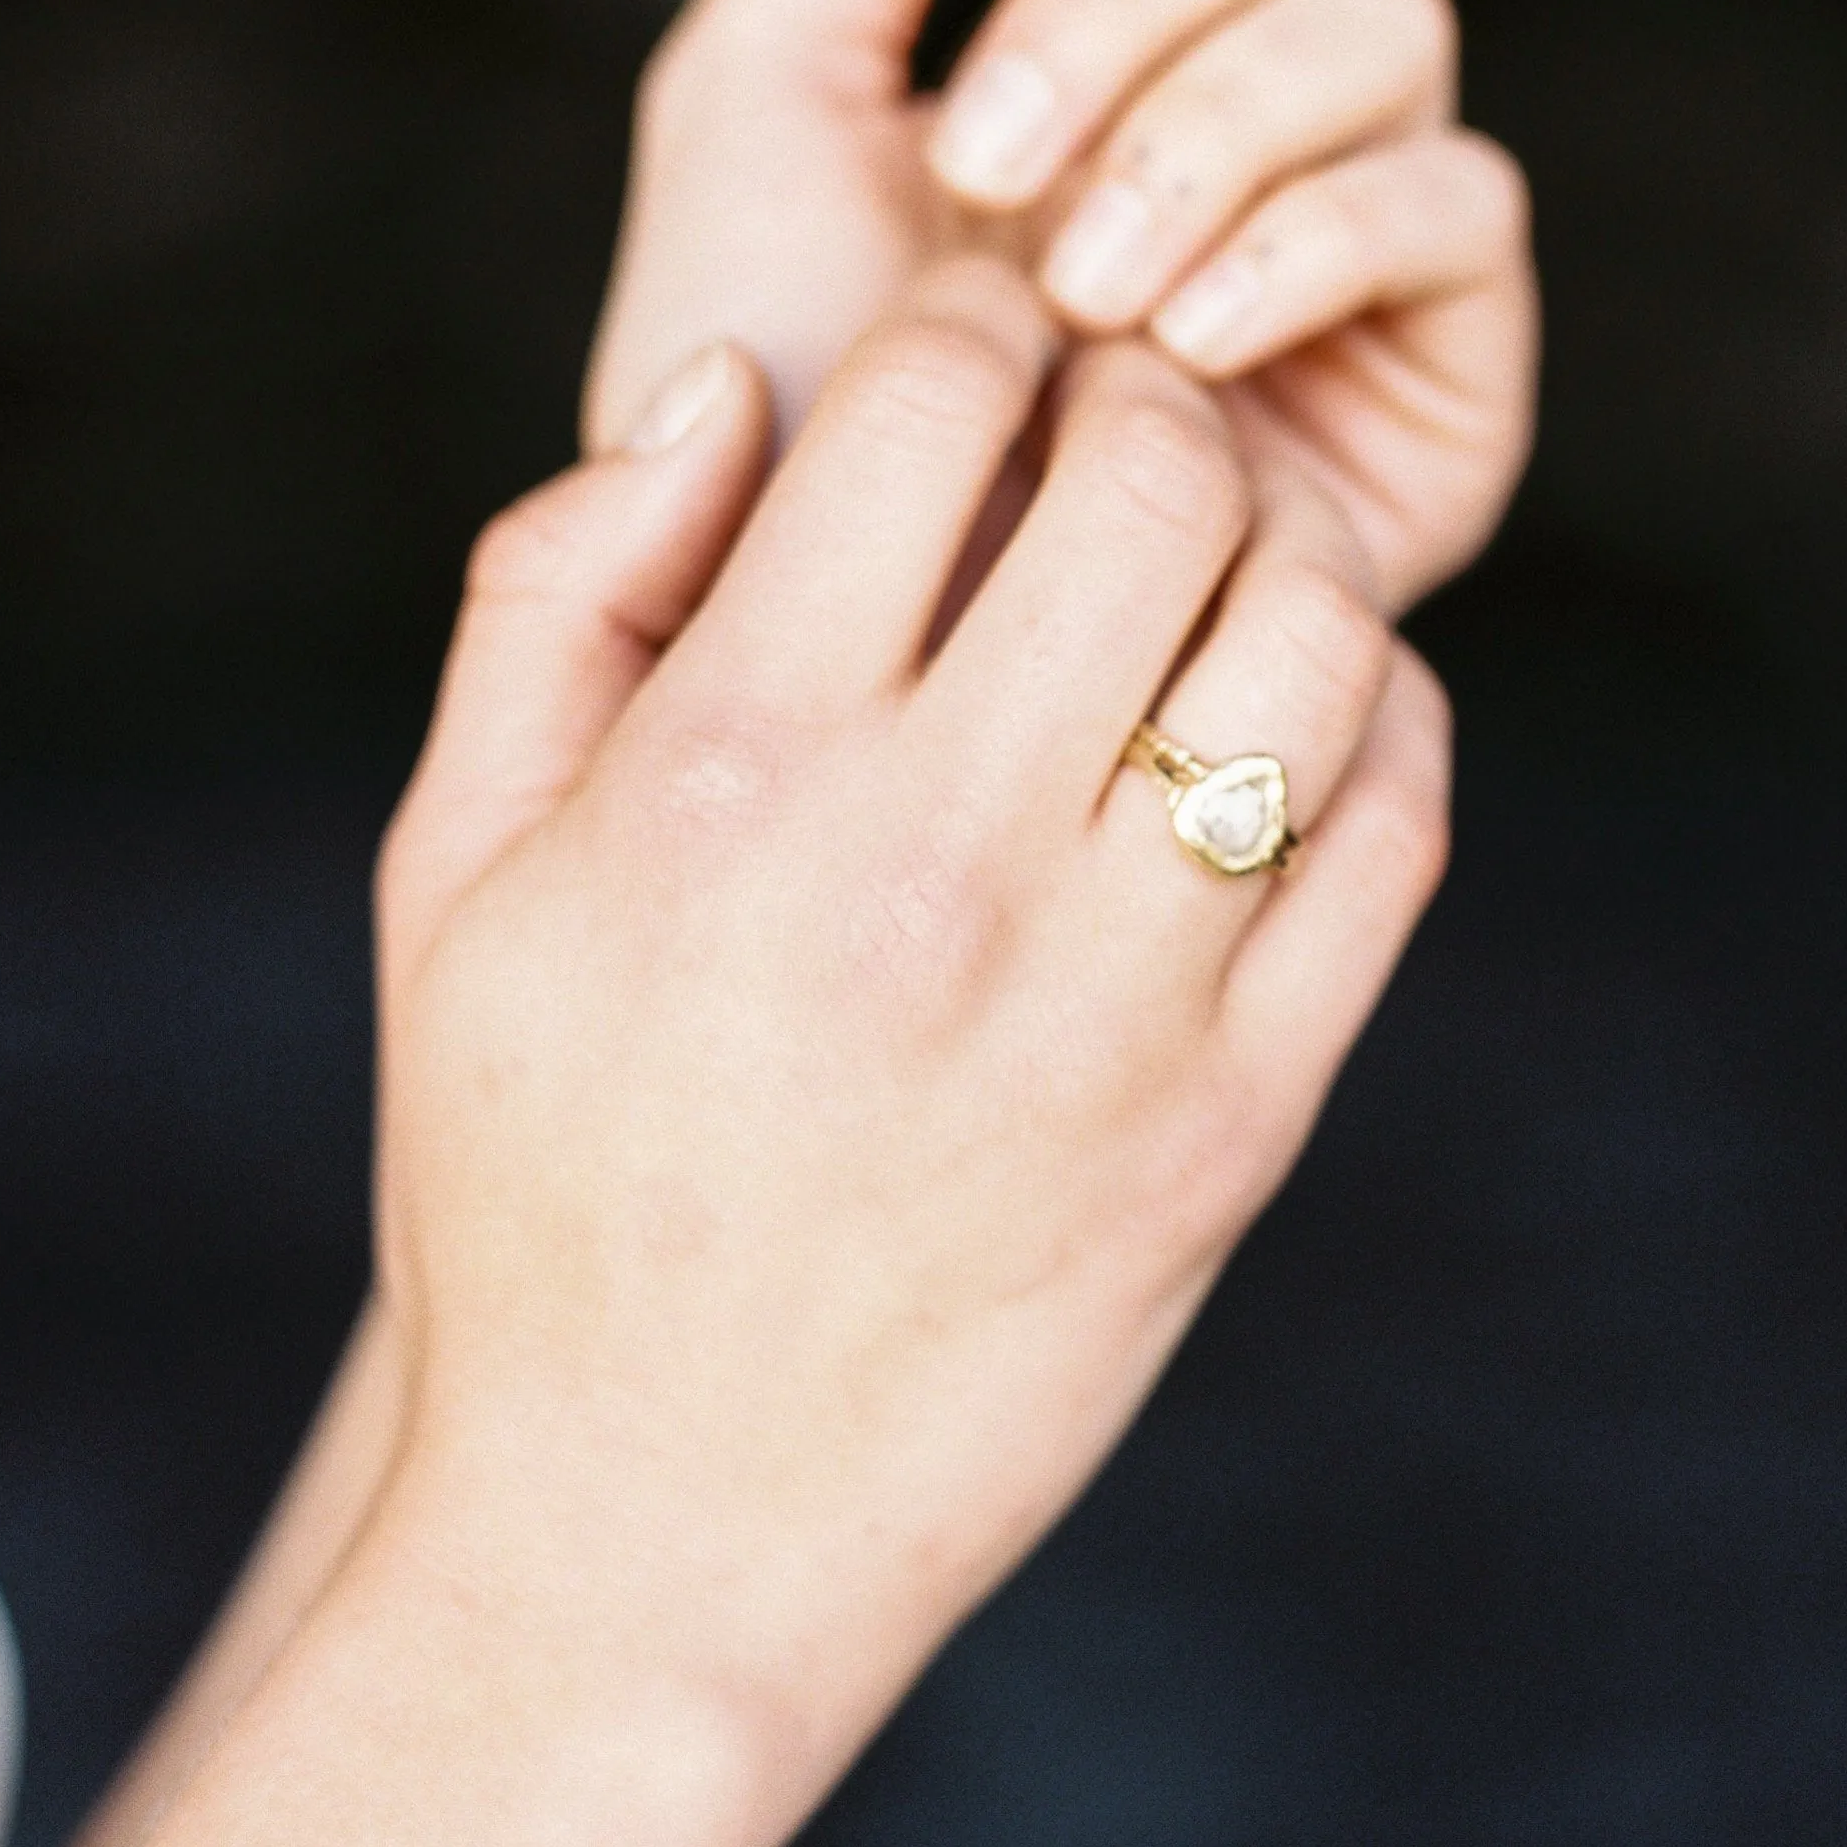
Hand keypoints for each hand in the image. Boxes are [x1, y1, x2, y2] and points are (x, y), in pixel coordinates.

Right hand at [375, 267, 1450, 1780]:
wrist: (649, 1536)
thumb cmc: (529, 1184)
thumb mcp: (455, 874)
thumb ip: (561, 590)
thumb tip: (727, 385)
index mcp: (731, 768)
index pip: (936, 393)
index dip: (984, 310)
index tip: (989, 342)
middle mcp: (938, 861)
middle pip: (1158, 472)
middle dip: (1152, 387)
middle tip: (1120, 416)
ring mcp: (1116, 998)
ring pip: (1317, 631)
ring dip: (1287, 539)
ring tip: (1221, 557)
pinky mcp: (1238, 1121)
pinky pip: (1391, 834)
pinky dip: (1380, 722)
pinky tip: (1295, 716)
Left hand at [580, 0, 1535, 618]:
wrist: (824, 657)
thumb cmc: (774, 392)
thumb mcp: (761, 93)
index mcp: (1109, 8)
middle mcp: (1254, 90)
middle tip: (990, 160)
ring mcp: (1361, 221)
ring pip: (1389, 21)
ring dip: (1214, 121)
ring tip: (1075, 290)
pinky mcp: (1447, 366)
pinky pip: (1455, 202)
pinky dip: (1314, 238)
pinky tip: (1184, 342)